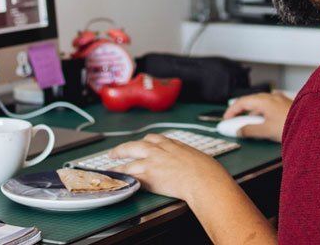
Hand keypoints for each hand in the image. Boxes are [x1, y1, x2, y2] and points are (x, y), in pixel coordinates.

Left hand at [109, 133, 233, 202]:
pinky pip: (131, 175)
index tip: (141, 144)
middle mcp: (160, 150)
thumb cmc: (208, 172)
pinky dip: (124, 178)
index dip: (144, 142)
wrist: (204, 180)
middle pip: (135, 145)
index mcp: (172, 144)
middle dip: (123, 148)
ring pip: (129, 160)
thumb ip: (188, 158)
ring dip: (119, 165)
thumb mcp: (198, 157)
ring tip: (111, 168)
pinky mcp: (149, 175)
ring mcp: (152, 162)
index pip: (154, 139)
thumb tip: (193, 164)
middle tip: (114, 152)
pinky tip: (118, 180)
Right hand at [223, 92, 292, 141]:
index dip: (232, 110)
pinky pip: (269, 106)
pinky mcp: (286, 105)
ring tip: (248, 124)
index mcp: (264, 100)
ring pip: (260, 103)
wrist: (313, 125)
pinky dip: (262, 112)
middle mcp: (271, 97)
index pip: (242, 102)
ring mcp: (279, 99)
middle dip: (240, 111)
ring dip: (252, 112)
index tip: (226, 119)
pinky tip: (264, 121)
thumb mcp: (266, 131)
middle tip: (234, 121)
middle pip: (250, 101)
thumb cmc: (291, 125)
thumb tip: (240, 131)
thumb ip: (250, 130)